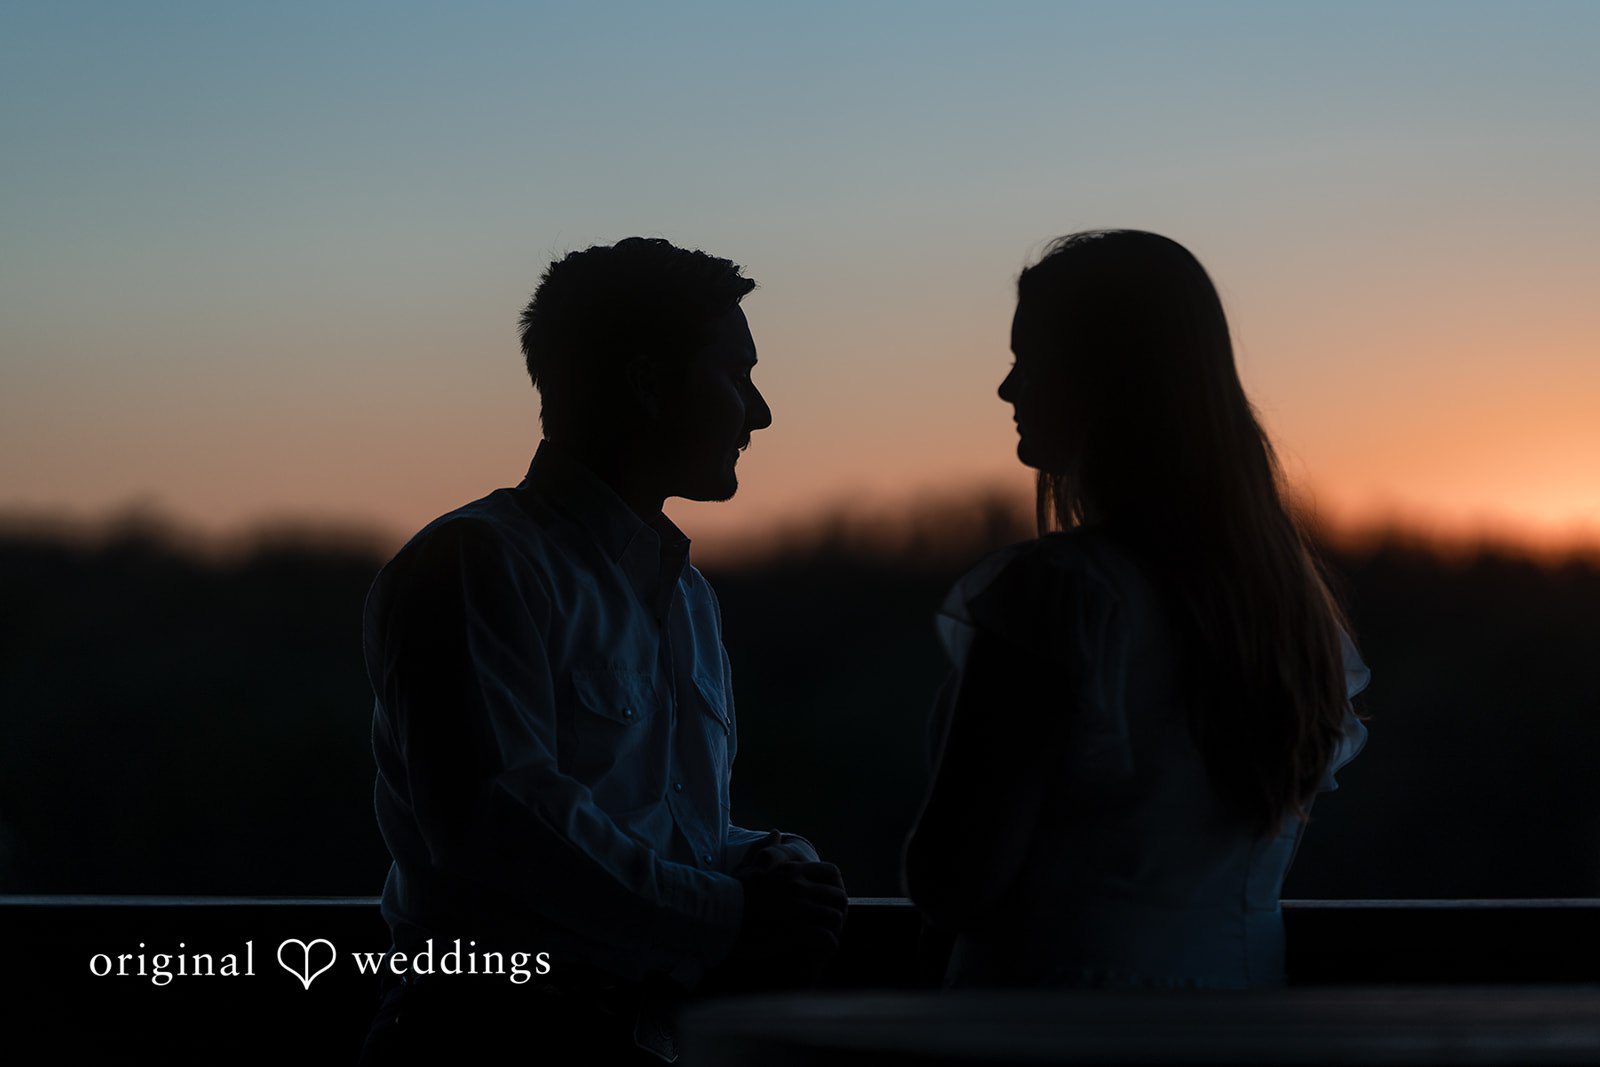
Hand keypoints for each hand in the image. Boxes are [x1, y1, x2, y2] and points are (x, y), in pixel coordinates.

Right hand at [730, 848, 847, 983]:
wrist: (719, 915)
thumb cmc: (731, 892)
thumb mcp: (747, 864)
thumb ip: (764, 848)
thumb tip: (777, 832)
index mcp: (792, 871)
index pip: (833, 872)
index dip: (834, 887)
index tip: (829, 899)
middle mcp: (800, 888)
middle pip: (839, 896)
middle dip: (837, 909)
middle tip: (831, 922)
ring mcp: (800, 910)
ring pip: (836, 918)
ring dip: (833, 928)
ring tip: (827, 936)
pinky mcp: (797, 932)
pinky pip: (827, 939)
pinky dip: (827, 945)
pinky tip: (821, 949)